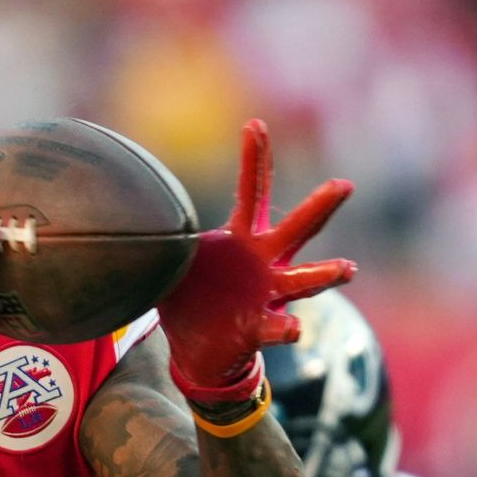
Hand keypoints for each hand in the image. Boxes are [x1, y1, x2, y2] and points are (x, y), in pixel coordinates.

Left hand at [158, 120, 354, 402]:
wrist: (199, 351)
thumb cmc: (192, 299)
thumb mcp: (171, 264)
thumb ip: (161, 240)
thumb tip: (130, 215)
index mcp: (244, 238)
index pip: (254, 193)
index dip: (255, 160)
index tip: (255, 125)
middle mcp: (266, 262)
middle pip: (297, 228)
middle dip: (321, 207)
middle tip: (344, 186)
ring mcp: (269, 295)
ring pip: (304, 280)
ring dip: (325, 275)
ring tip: (346, 269)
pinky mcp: (261, 327)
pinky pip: (277, 327)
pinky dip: (286, 328)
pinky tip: (293, 328)